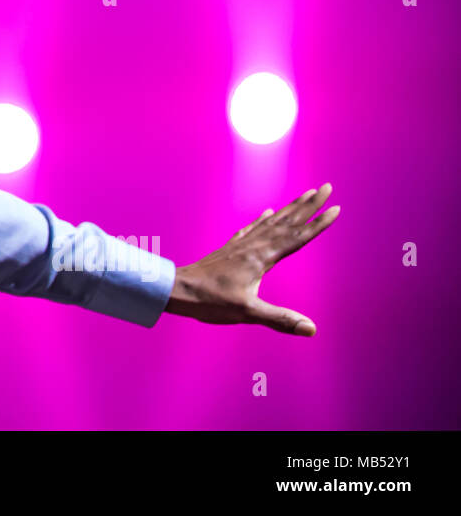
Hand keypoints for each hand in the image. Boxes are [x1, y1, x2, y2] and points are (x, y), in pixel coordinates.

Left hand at [164, 184, 339, 334]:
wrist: (178, 289)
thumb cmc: (210, 301)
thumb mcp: (247, 312)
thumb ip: (280, 319)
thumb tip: (311, 329)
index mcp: (261, 258)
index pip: (297, 237)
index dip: (318, 224)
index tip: (336, 208)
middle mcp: (253, 246)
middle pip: (287, 221)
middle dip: (309, 205)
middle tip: (326, 186)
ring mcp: (241, 245)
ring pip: (272, 221)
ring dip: (291, 207)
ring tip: (305, 194)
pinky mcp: (230, 249)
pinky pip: (252, 229)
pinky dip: (263, 219)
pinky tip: (267, 212)